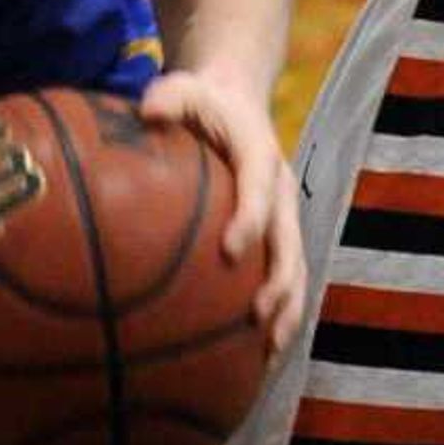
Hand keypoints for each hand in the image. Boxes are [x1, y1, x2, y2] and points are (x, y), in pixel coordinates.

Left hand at [140, 67, 304, 353]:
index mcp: (260, 154)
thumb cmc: (202, 99)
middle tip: (255, 316)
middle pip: (289, 242)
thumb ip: (167, 97)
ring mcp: (283, 216)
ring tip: (270, 353)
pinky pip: (285, 279)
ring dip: (288, 312)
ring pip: (296, 270)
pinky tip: (260, 357)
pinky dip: (279, 317)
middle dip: (277, 282)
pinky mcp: (277, 236)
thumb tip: (147, 110)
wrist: (237, 99)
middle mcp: (280, 190)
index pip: (259, 190)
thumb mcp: (182, 86)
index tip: (230, 251)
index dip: (250, 220)